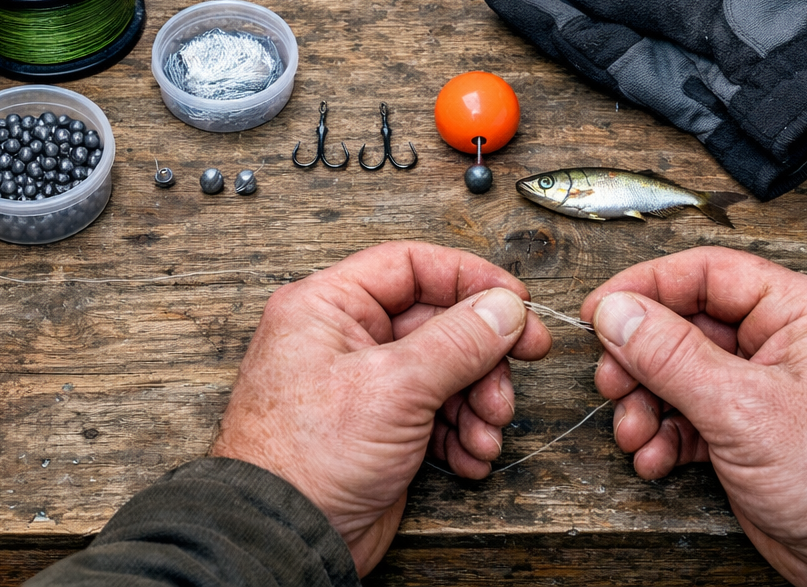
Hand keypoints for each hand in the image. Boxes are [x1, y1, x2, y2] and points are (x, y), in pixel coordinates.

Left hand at [209, 241, 551, 574]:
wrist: (284, 539)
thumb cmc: (304, 459)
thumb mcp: (393, 387)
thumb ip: (457, 342)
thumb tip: (502, 308)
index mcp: (327, 306)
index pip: (410, 267)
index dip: (468, 278)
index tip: (516, 301)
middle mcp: (344, 339)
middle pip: (437, 323)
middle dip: (482, 355)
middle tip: (522, 365)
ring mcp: (365, 386)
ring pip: (444, 372)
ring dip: (477, 402)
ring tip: (487, 432)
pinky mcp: (380, 429)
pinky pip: (436, 414)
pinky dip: (461, 434)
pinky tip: (470, 457)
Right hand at [580, 247, 806, 586]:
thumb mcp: (745, 408)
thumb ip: (672, 355)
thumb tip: (619, 312)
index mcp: (799, 312)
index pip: (707, 273)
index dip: (646, 288)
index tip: (600, 311)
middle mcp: (783, 342)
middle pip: (686, 326)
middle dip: (641, 359)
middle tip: (612, 382)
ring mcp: (767, 389)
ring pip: (682, 374)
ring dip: (647, 404)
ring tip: (633, 432)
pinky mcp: (754, 432)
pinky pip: (692, 416)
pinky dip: (665, 435)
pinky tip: (655, 457)